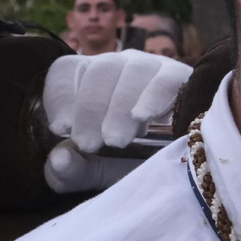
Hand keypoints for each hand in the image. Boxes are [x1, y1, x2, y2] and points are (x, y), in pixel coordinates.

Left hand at [41, 50, 191, 192]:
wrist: (182, 166)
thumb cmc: (133, 162)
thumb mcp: (98, 172)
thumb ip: (72, 172)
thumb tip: (58, 159)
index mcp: (91, 82)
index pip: (67, 70)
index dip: (61, 96)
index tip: (61, 129)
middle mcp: (119, 68)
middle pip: (99, 70)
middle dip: (90, 108)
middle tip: (90, 144)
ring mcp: (151, 68)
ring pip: (131, 69)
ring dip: (119, 106)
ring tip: (116, 140)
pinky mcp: (181, 77)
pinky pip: (165, 77)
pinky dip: (152, 95)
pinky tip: (143, 116)